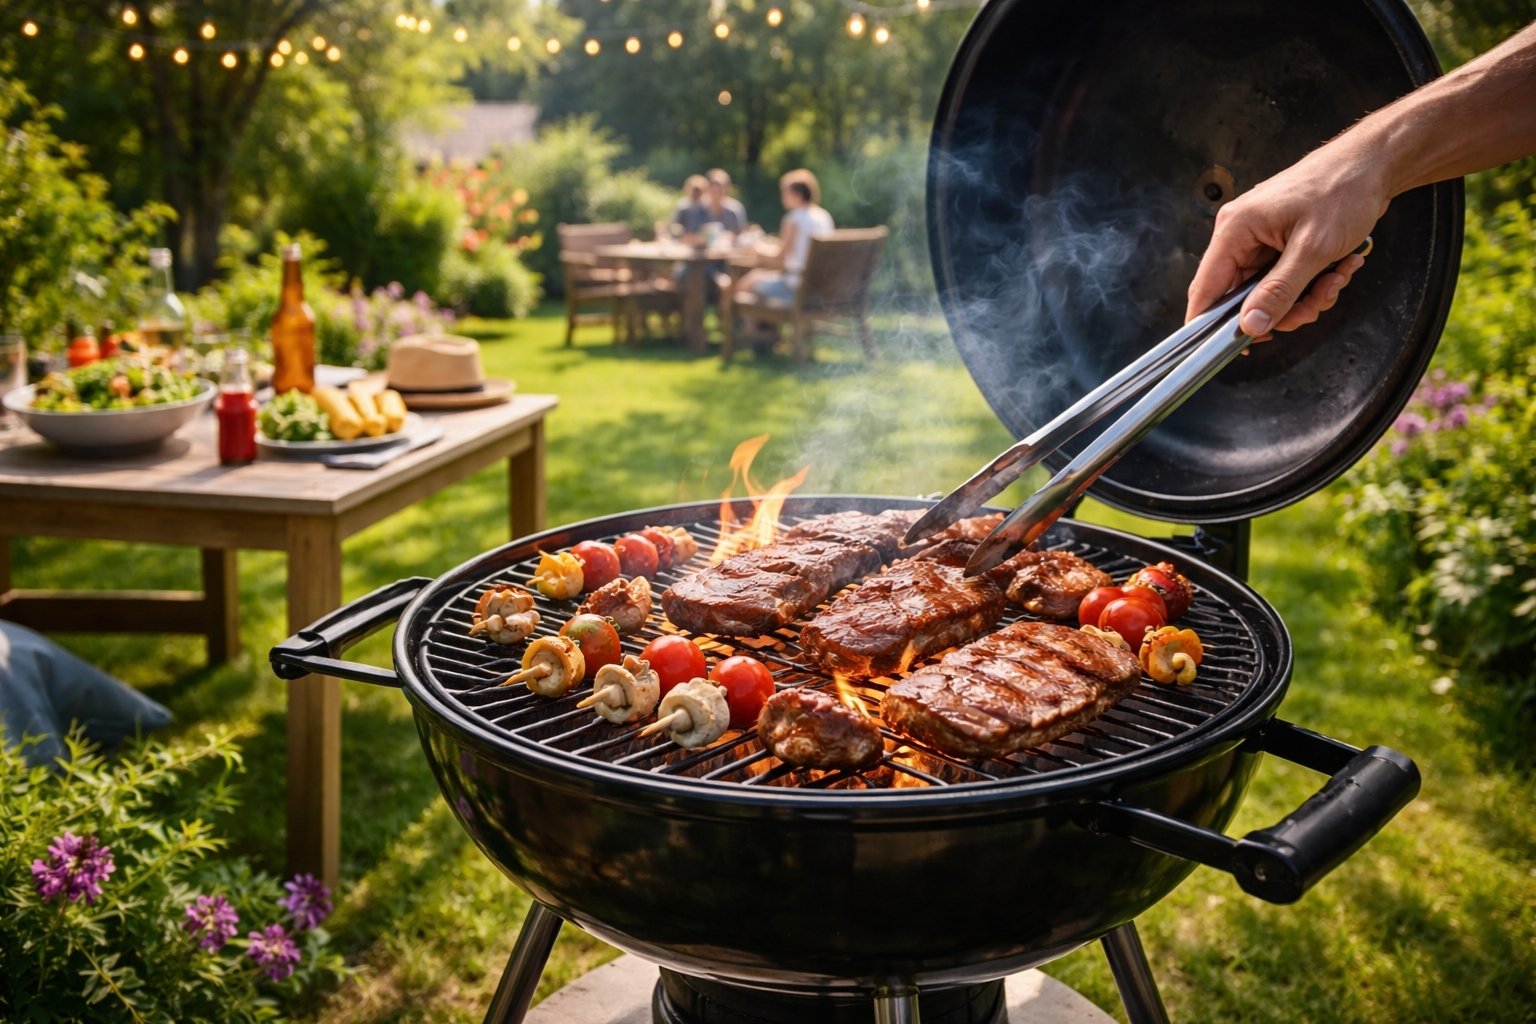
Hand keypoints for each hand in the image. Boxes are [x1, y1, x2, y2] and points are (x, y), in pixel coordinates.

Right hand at [1185, 141, 1383, 339]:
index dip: (1212, 324)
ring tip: (1336, 276)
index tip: (1235, 348)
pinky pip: (1284, 279)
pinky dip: (1312, 282)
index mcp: (1235, 230)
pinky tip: (1337, 266)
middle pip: (1242, 297)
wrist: (1374, 164)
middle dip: (1282, 308)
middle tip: (1316, 304)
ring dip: (1305, 296)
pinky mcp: (1279, 242)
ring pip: (1268, 292)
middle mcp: (1240, 234)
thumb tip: (1250, 325)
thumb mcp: (1314, 249)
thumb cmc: (1343, 190)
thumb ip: (1279, 291)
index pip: (1205, 289)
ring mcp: (1260, 239)